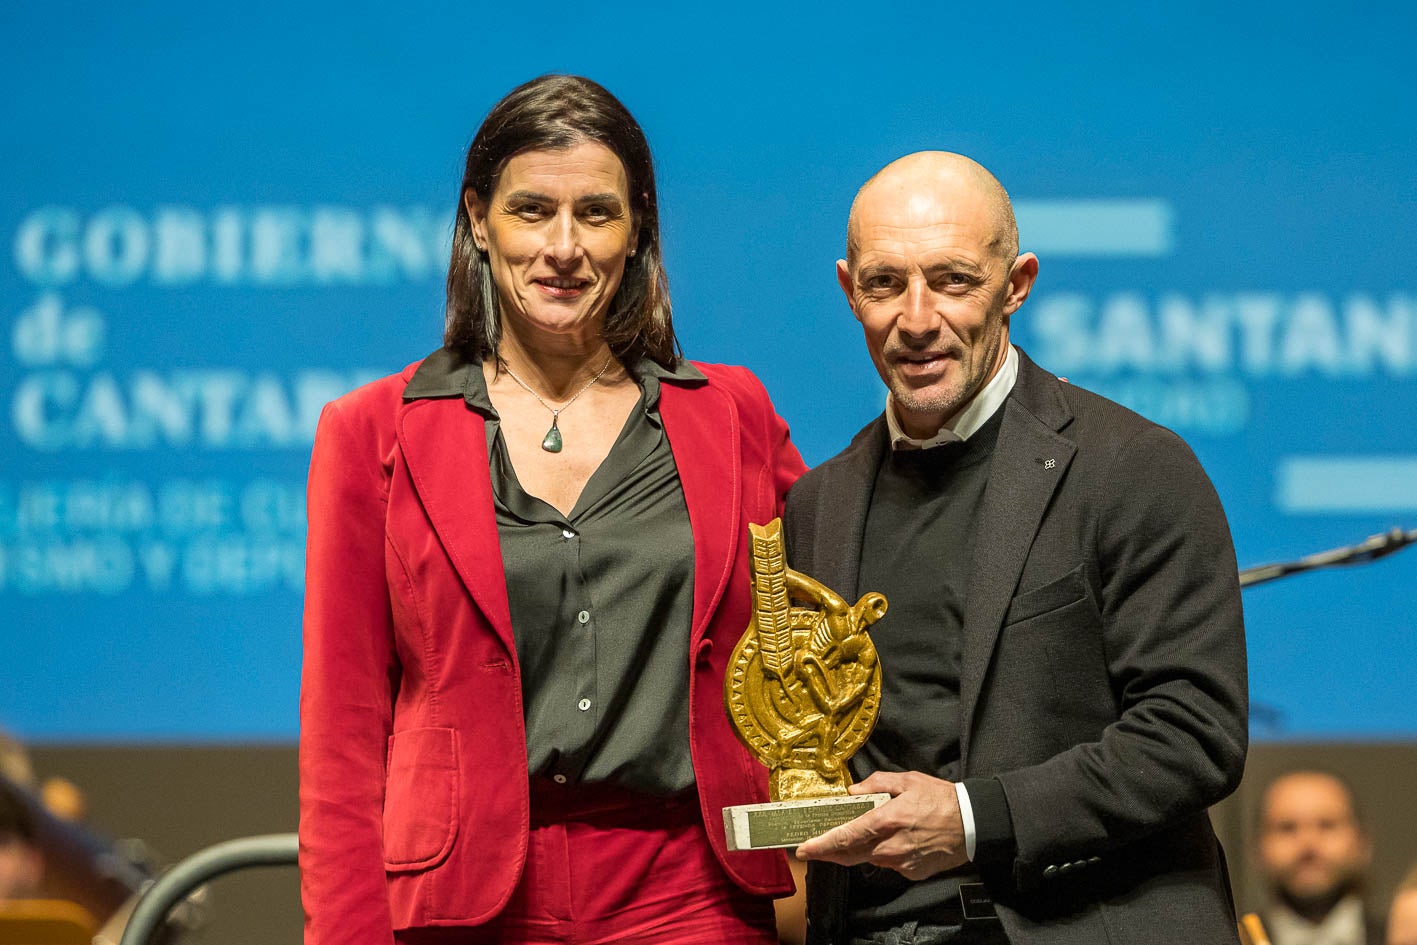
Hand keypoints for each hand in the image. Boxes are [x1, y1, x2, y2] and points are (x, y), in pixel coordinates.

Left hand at [794, 770, 967, 879]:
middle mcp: (890, 846)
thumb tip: (854, 791)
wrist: (973, 824)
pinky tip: (897, 839)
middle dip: (831, 851)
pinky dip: (885, 853)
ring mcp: (901, 863)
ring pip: (870, 858)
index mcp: (886, 821)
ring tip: (870, 832)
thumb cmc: (941, 799)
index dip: (821, 845)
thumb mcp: (908, 780)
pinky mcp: (911, 873)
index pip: (845, 836)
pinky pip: (889, 863)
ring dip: (863, 848)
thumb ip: (877, 784)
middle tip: (815, 847)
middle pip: (850, 854)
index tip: (803, 849)